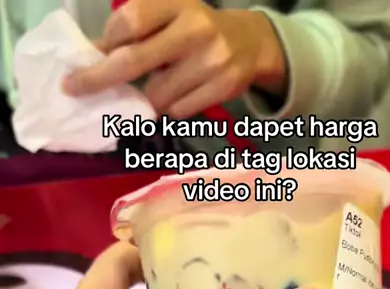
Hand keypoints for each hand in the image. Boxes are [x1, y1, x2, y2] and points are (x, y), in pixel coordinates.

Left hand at [63, 0, 286, 117]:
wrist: (250, 43)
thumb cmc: (195, 29)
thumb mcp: (169, 16)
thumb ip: (136, 31)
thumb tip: (92, 56)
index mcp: (177, 4)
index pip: (129, 22)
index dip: (108, 41)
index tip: (97, 53)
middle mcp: (195, 29)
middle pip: (133, 60)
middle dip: (99, 78)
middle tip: (74, 87)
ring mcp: (211, 60)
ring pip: (157, 96)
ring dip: (151, 96)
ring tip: (165, 83)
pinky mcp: (223, 88)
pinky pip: (179, 110)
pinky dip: (174, 107)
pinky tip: (185, 91)